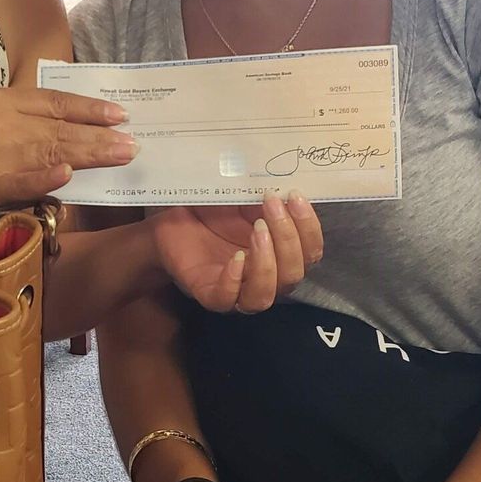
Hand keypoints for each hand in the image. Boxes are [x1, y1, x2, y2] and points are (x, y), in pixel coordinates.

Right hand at [0, 87, 135, 227]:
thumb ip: (27, 123)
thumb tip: (79, 130)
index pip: (54, 101)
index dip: (89, 108)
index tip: (120, 115)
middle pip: (59, 127)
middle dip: (100, 136)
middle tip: (133, 143)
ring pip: (51, 151)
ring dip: (90, 154)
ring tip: (121, 155)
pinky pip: (24, 180)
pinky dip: (47, 178)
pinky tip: (69, 176)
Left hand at [150, 191, 322, 313]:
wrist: (170, 219)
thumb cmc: (212, 210)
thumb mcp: (243, 196)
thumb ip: (267, 195)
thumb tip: (288, 181)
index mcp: (280, 254)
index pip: (310, 252)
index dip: (309, 227)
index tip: (295, 196)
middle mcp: (264, 277)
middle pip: (293, 275)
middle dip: (288, 239)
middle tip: (271, 205)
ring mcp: (236, 290)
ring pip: (265, 296)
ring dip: (267, 263)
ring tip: (257, 230)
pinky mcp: (208, 294)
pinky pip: (227, 300)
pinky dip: (234, 281)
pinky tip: (235, 258)